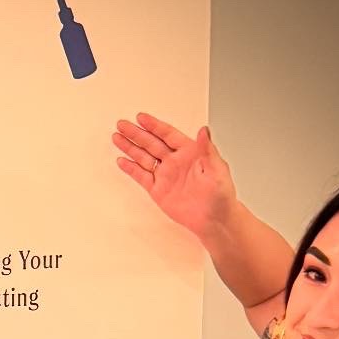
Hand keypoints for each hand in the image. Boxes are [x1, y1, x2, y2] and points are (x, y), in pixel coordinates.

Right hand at [111, 112, 234, 238]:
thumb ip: (208, 149)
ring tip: (117, 138)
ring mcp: (166, 176)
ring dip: (130, 148)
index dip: (154, 126)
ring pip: (144, 158)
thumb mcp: (218, 170)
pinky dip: (131, 169)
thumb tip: (204, 131)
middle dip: (136, 134)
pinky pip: (142, 177)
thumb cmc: (220, 196)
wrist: (213, 220)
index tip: (141, 118)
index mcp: (190, 152)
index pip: (168, 134)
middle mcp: (175, 161)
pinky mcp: (159, 190)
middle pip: (151, 143)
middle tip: (122, 125)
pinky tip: (122, 161)